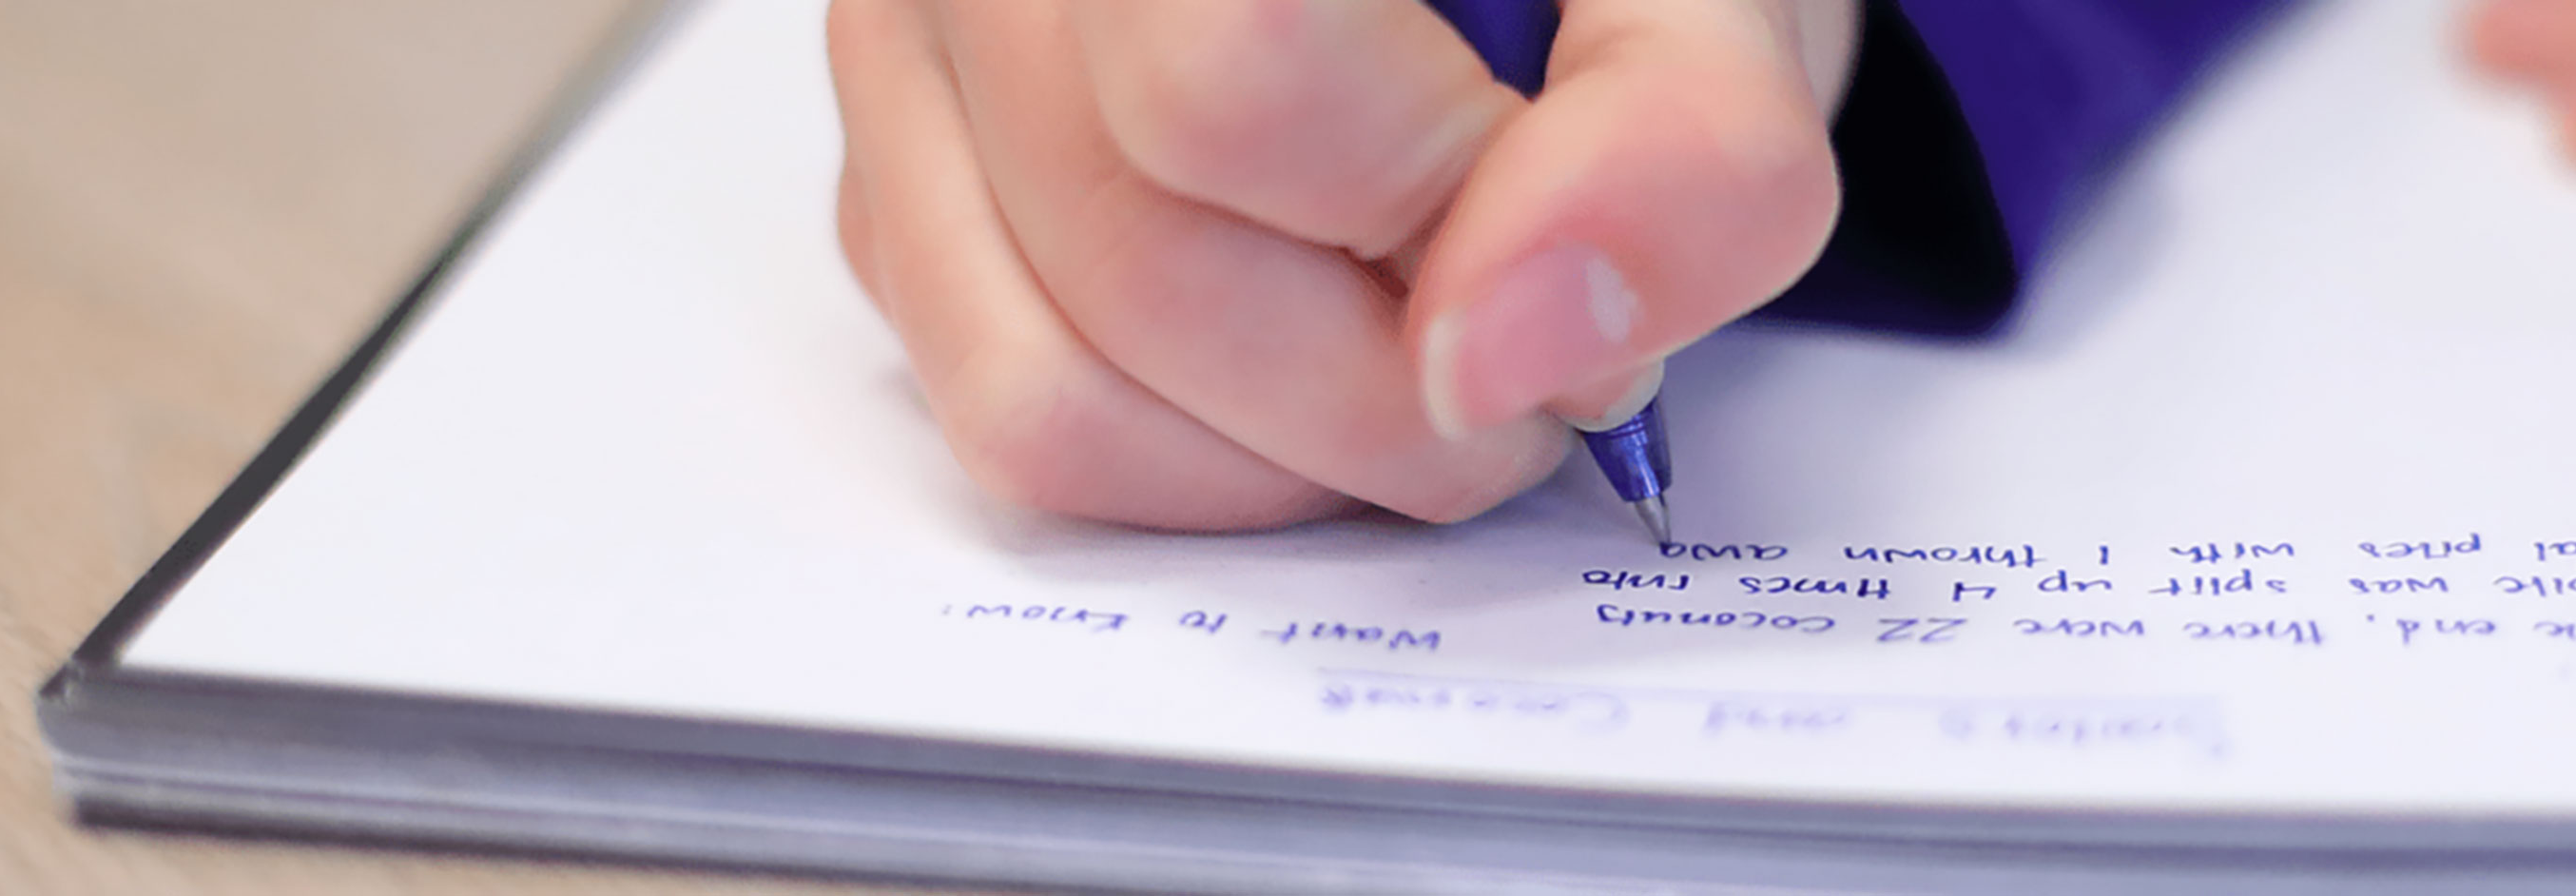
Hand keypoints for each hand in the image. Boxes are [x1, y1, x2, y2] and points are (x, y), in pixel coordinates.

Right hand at [827, 0, 1858, 529]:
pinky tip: (1305, 343)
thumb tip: (1517, 355)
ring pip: (1053, 397)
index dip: (1436, 223)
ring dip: (1292, 456)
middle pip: (1150, 273)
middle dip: (1396, 397)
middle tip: (1537, 349)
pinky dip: (1195, 456)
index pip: (1236, 87)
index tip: (1564, 227)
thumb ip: (1683, 143)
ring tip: (1421, 349)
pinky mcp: (892, 189)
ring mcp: (910, 60)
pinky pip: (1005, 418)